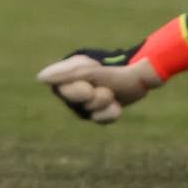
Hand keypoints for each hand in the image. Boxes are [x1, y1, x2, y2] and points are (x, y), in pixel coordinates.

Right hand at [35, 47, 164, 123]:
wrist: (148, 74)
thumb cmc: (120, 68)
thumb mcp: (91, 73)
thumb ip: (65, 74)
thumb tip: (40, 78)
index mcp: (74, 67)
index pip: (59, 87)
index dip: (73, 92)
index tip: (89, 88)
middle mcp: (79, 80)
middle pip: (72, 102)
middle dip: (91, 100)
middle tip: (107, 92)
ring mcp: (92, 94)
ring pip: (85, 112)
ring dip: (102, 108)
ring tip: (114, 97)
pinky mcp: (104, 106)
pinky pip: (97, 119)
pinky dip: (108, 116)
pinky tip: (118, 107)